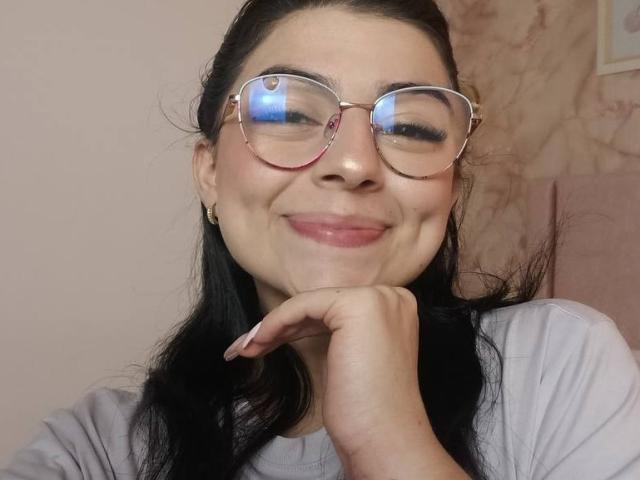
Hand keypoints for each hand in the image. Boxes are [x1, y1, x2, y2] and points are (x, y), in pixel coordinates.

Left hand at [223, 286, 429, 458]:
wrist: (383, 437)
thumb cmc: (365, 411)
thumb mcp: (349, 359)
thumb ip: (337, 334)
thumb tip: (294, 324)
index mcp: (395, 307)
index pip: (332, 311)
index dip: (295, 327)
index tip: (263, 344)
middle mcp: (391, 297)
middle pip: (320, 306)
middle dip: (280, 327)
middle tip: (247, 346)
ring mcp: (378, 298)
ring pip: (308, 304)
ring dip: (271, 327)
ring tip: (246, 349)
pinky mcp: (357, 305)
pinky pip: (303, 305)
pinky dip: (275, 322)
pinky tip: (258, 342)